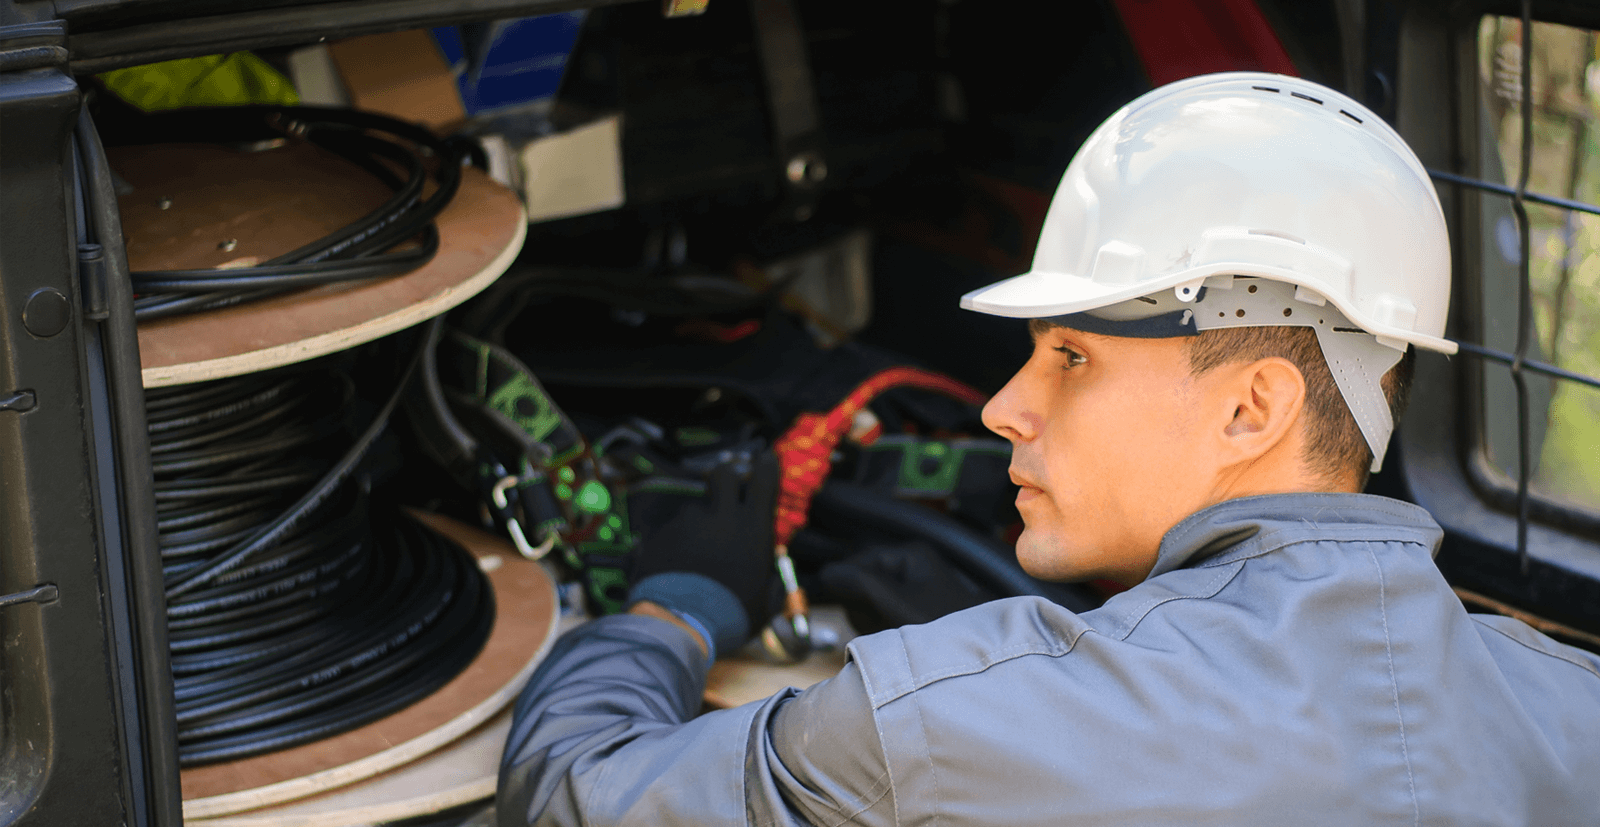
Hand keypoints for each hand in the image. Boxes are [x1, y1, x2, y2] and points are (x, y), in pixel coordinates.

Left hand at [624, 450, 779, 655]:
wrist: (680, 623)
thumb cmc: (731, 616)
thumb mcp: (764, 604)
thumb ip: (770, 584)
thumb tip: (773, 582)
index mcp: (753, 527)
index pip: (765, 479)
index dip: (767, 466)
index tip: (766, 461)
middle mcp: (721, 515)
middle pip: (723, 474)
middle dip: (725, 478)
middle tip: (724, 494)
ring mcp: (687, 521)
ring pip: (694, 509)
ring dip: (696, 525)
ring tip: (693, 557)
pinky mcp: (660, 532)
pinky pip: (670, 530)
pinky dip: (673, 544)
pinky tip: (673, 568)